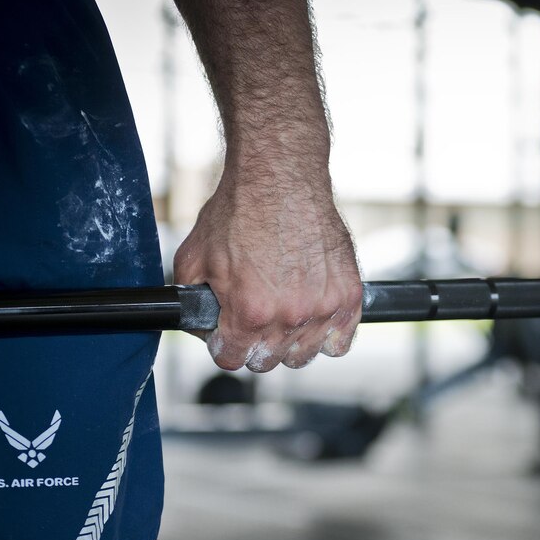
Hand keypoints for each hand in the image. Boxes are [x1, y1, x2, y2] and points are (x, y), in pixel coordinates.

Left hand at [173, 170, 361, 371]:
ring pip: (303, 356)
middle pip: (267, 362)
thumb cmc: (240, 210)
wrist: (281, 177)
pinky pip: (340, 343)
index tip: (227, 332)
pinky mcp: (348, 296)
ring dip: (290, 342)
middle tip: (253, 316)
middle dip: (254, 343)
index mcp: (249, 312)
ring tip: (283, 314)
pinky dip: (326, 336)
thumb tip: (198, 327)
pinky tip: (312, 315)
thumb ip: (191, 301)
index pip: (231, 360)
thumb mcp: (195, 256)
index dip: (223, 345)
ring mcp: (323, 308)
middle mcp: (289, 316)